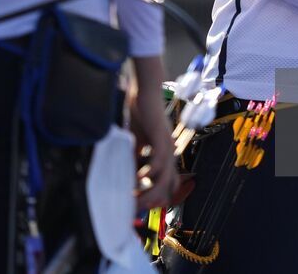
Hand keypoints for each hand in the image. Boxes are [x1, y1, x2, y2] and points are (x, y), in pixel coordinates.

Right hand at [127, 55, 182, 210]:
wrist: (145, 90)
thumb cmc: (140, 111)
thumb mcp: (135, 139)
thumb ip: (135, 155)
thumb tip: (129, 173)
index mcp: (163, 153)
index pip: (166, 182)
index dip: (156, 196)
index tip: (139, 205)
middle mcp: (169, 152)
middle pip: (168, 186)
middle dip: (153, 200)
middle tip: (136, 208)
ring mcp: (167, 146)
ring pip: (165, 178)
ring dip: (151, 191)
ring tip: (135, 198)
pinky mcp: (161, 138)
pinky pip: (159, 162)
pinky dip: (151, 174)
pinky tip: (139, 178)